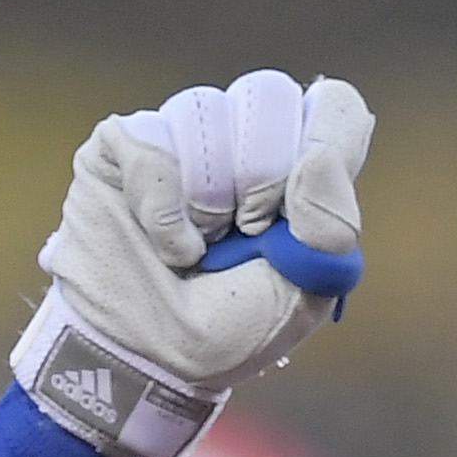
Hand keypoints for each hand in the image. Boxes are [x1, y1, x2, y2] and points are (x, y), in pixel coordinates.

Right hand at [15, 69, 374, 456]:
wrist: (150, 362)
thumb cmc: (229, 327)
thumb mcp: (303, 293)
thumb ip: (330, 228)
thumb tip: (317, 158)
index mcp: (298, 165)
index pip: (333, 105)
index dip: (327, 142)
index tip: (304, 208)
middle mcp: (240, 138)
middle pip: (268, 95)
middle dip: (262, 177)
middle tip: (246, 234)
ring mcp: (179, 137)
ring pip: (206, 110)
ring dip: (209, 200)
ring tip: (200, 249)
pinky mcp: (123, 147)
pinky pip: (151, 142)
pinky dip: (163, 211)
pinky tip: (170, 248)